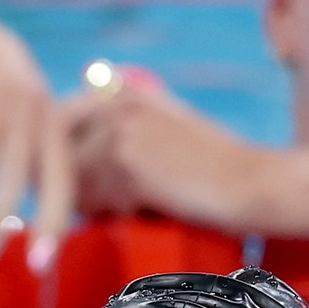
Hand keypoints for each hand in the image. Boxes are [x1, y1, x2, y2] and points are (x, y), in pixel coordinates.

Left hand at [66, 78, 269, 229]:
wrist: (249, 183)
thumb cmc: (212, 168)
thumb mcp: (166, 127)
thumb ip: (121, 126)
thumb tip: (64, 153)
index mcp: (123, 92)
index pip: (60, 121)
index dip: (60, 157)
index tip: (73, 181)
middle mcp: (117, 103)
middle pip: (63, 154)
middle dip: (75, 185)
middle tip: (102, 205)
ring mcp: (120, 131)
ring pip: (77, 183)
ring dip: (98, 204)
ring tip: (136, 207)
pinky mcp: (127, 164)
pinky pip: (96, 201)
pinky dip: (116, 215)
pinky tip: (148, 211)